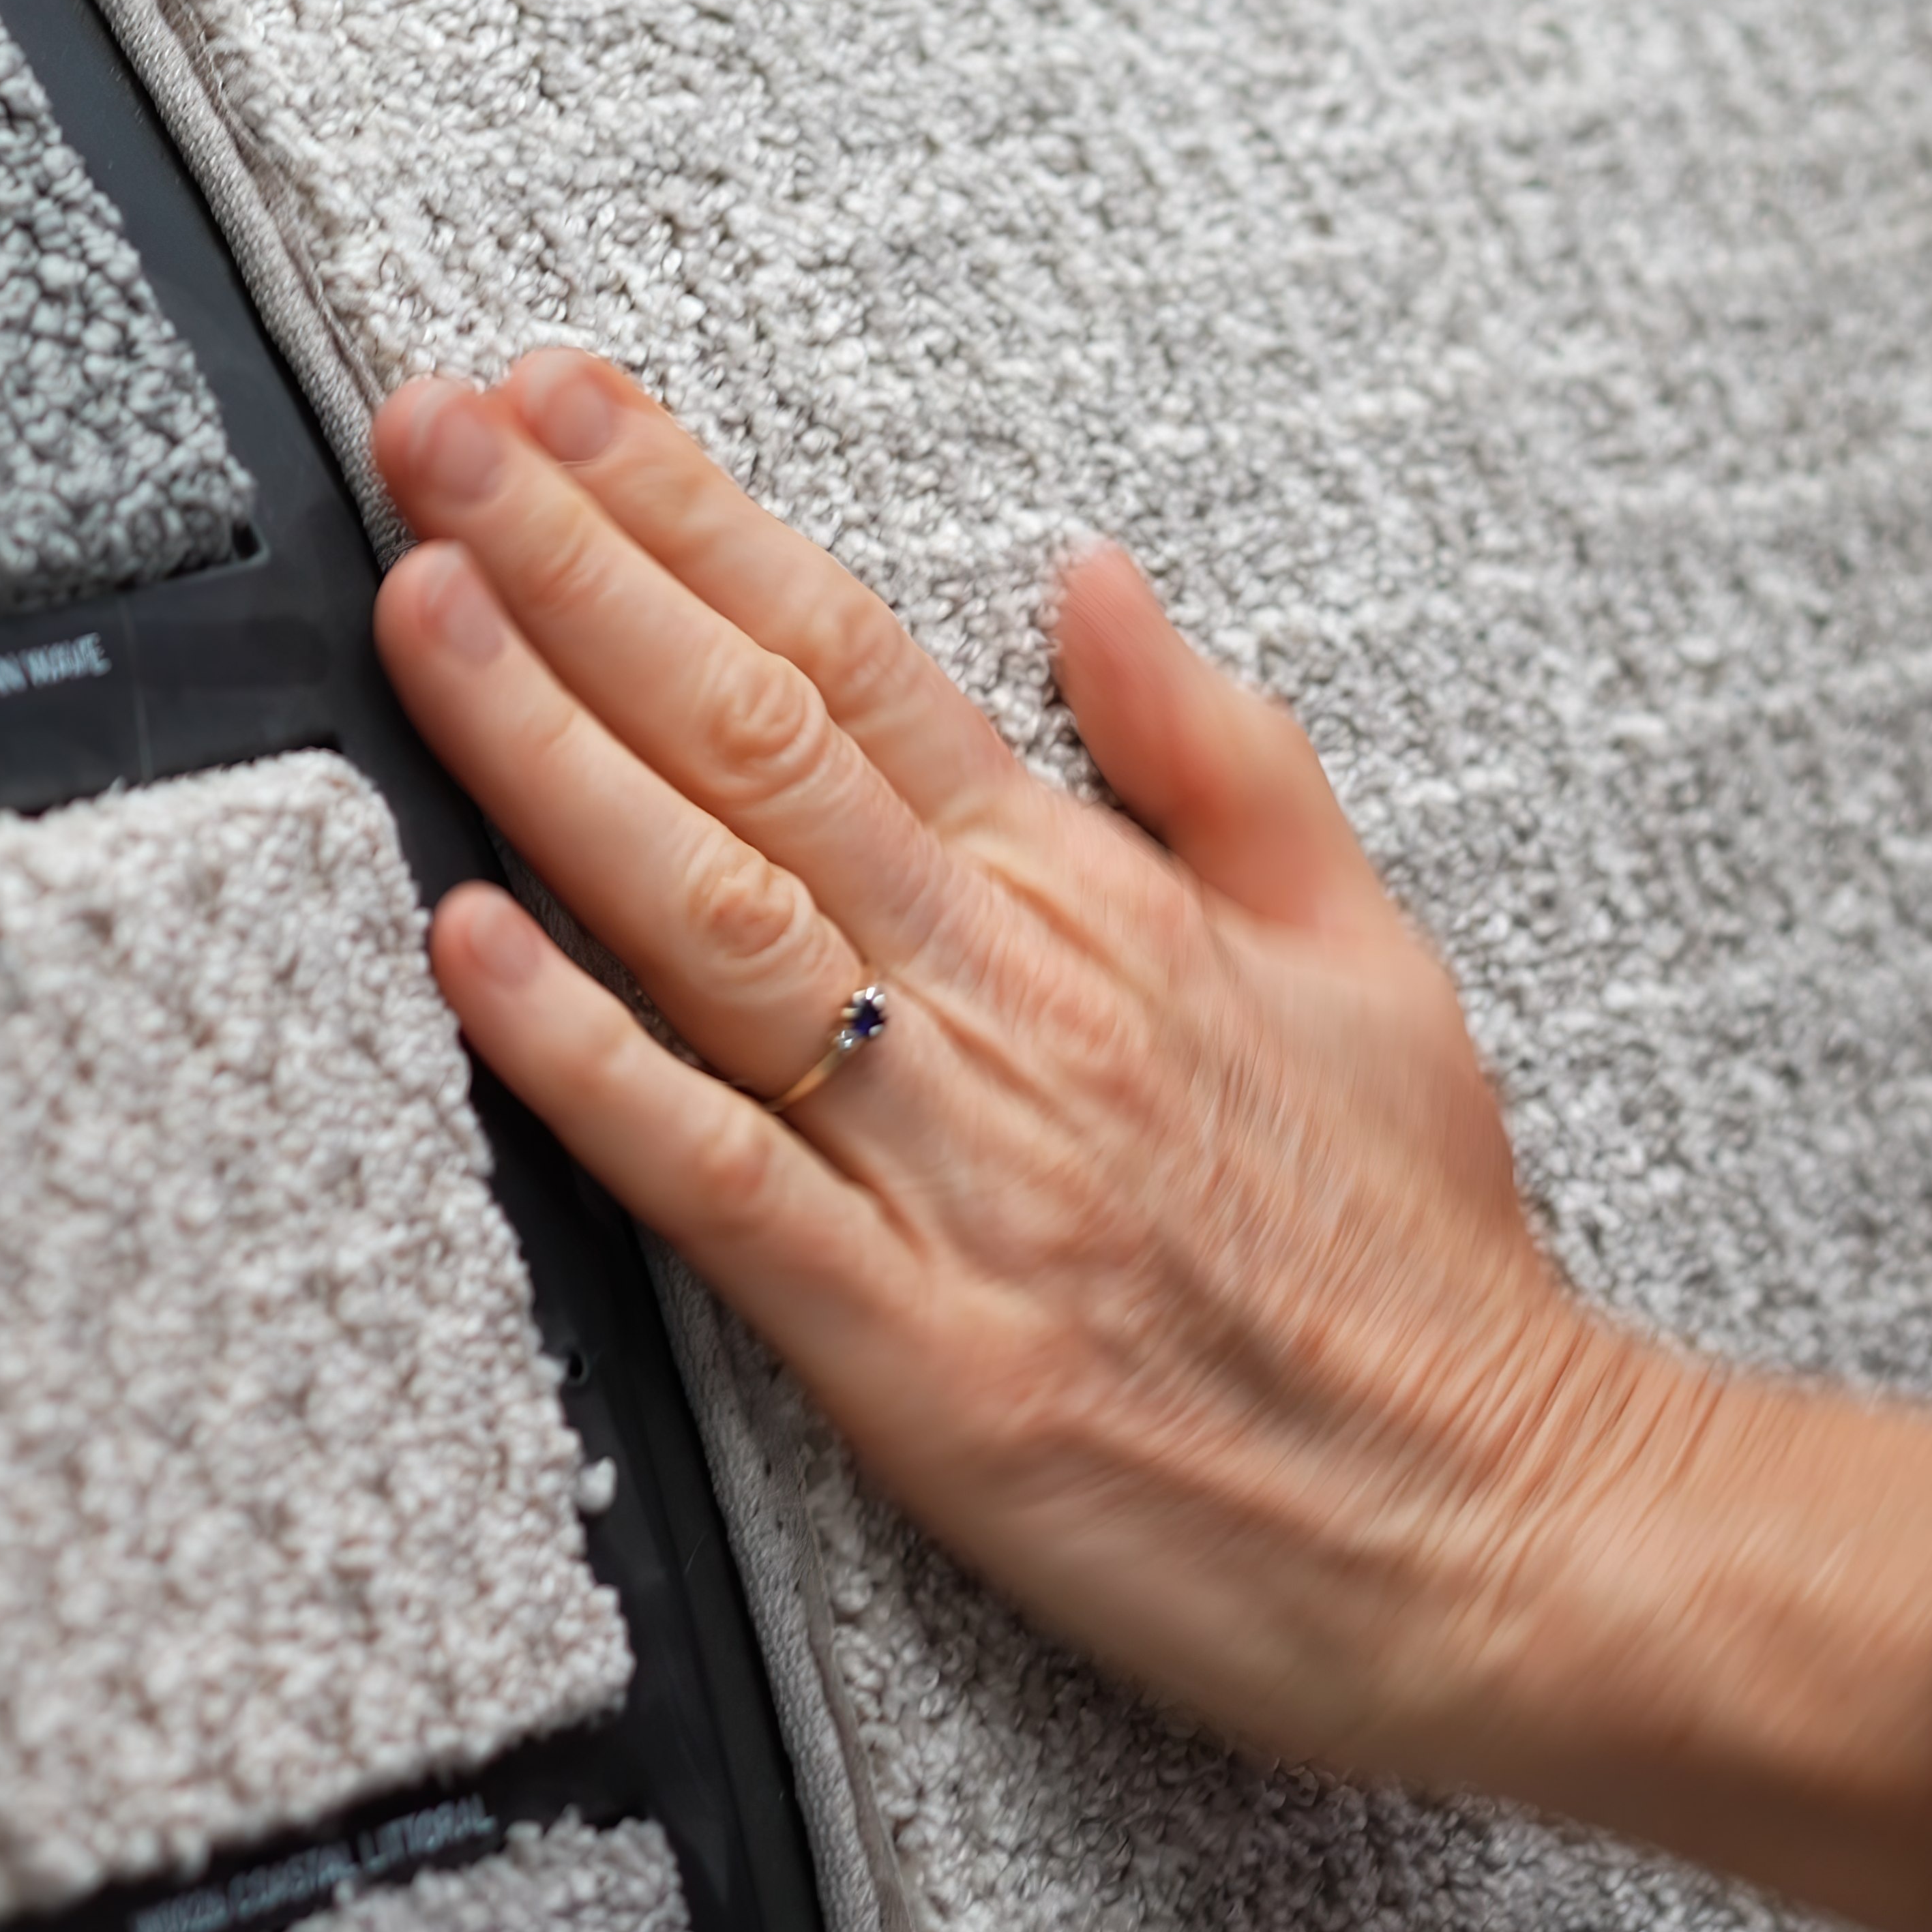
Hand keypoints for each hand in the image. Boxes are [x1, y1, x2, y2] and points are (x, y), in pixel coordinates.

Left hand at [376, 353, 1931, 1931]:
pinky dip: (587, 1060)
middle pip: (751, 737)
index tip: (551, 401)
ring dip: (548, 749)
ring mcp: (956, 1169)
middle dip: (573, 567)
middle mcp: (1011, 1001)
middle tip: (433, 435)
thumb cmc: (1418, 1265)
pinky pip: (720, 1178)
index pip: (850, 653)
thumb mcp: (1361, 955)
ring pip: (709, 915)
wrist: (1508, 1530)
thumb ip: (1216, 754)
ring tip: (423, 605)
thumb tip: (1091, 573)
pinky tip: (470, 948)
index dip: (685, 512)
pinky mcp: (918, 1350)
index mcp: (1093, 903)